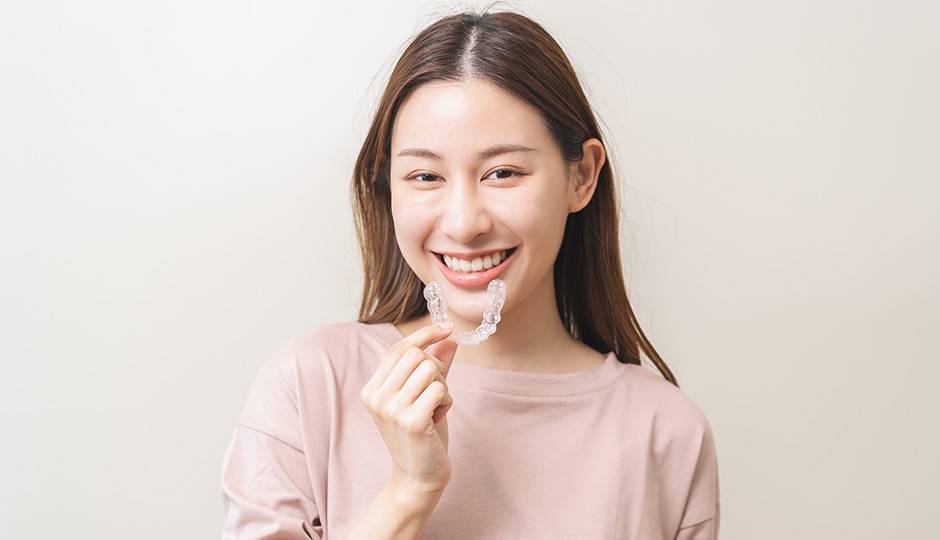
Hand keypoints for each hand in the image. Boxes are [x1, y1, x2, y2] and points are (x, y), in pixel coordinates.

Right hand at [360, 322, 458, 492]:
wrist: (418, 476)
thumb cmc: (422, 435)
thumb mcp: (424, 395)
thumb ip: (435, 365)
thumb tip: (448, 337)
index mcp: (372, 389)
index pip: (399, 348)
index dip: (424, 334)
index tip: (446, 326)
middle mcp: (376, 397)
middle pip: (417, 355)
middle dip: (436, 370)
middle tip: (435, 395)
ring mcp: (391, 408)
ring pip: (430, 369)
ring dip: (443, 387)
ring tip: (435, 408)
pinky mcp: (411, 420)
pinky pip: (440, 388)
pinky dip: (447, 401)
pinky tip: (437, 419)